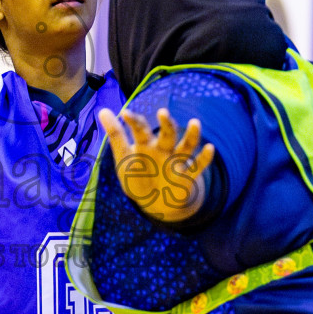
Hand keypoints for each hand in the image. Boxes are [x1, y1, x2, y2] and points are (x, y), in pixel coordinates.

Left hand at [98, 107, 215, 222]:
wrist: (154, 203)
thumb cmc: (138, 176)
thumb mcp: (123, 158)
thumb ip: (116, 135)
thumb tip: (102, 110)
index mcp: (146, 144)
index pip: (140, 129)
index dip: (133, 121)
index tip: (124, 114)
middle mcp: (163, 149)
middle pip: (167, 133)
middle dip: (166, 123)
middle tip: (163, 112)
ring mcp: (176, 162)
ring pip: (186, 146)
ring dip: (192, 135)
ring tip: (195, 122)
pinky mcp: (186, 177)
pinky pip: (197, 167)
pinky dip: (204, 159)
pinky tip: (210, 148)